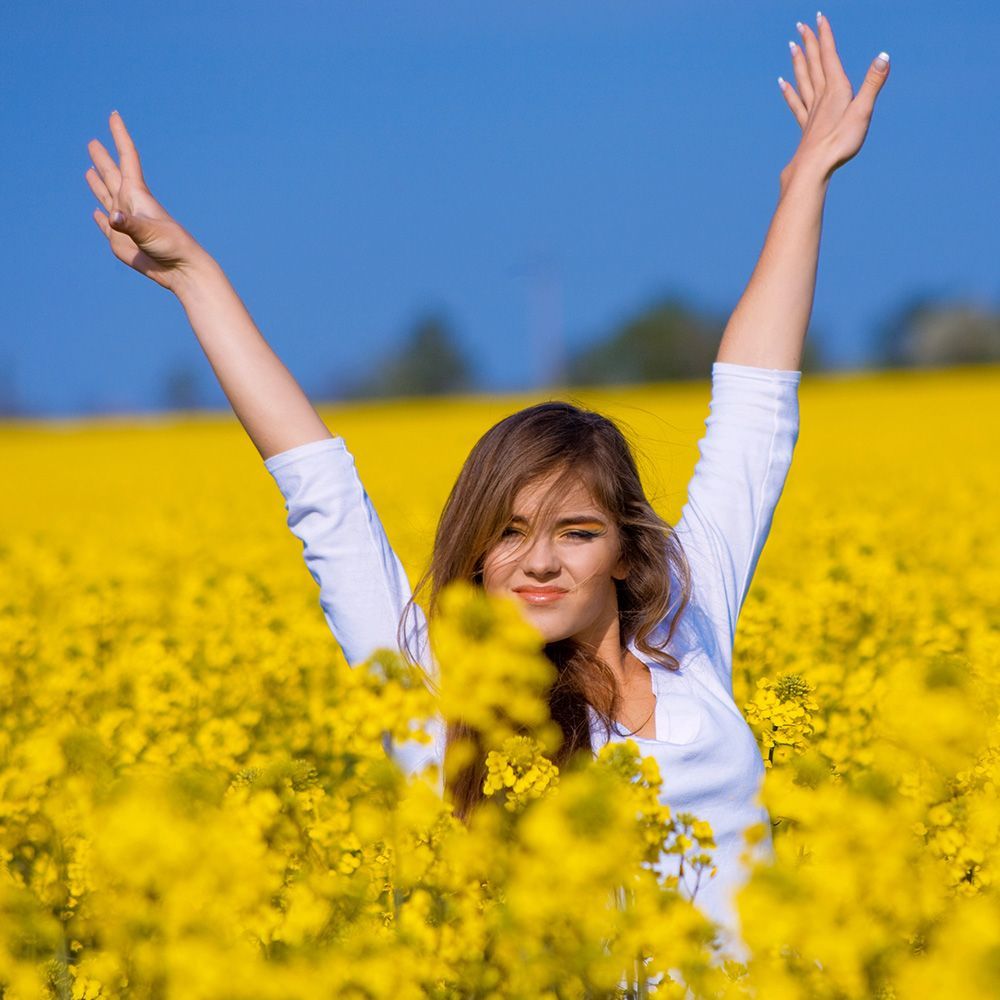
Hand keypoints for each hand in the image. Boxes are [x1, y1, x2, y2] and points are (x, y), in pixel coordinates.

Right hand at [86, 111, 207, 292]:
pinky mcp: (122, 243)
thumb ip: (129, 224)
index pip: (127, 158)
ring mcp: (126, 224)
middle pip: (113, 176)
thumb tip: (110, 217)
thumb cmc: (172, 247)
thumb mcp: (149, 233)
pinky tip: (98, 214)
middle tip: (93, 142)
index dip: (120, 136)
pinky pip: (108, 226)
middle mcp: (130, 206)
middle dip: (103, 159)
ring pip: (108, 198)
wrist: (181, 272)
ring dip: (98, 184)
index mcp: (138, 195)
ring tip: (89, 171)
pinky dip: (101, 220)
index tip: (114, 115)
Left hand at [778, 13, 890, 182]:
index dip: (824, 36)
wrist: (813, 168)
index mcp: (836, 90)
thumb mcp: (862, 111)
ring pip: (803, 80)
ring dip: (798, 61)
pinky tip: (782, 83)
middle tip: (801, 24)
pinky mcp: (806, 126)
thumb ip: (873, 83)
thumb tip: (884, 55)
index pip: (829, 57)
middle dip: (809, 43)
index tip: (818, 17)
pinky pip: (796, 103)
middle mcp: (821, 97)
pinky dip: (789, 90)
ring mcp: (811, 112)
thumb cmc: (840, 142)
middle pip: (813, 64)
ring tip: (792, 46)